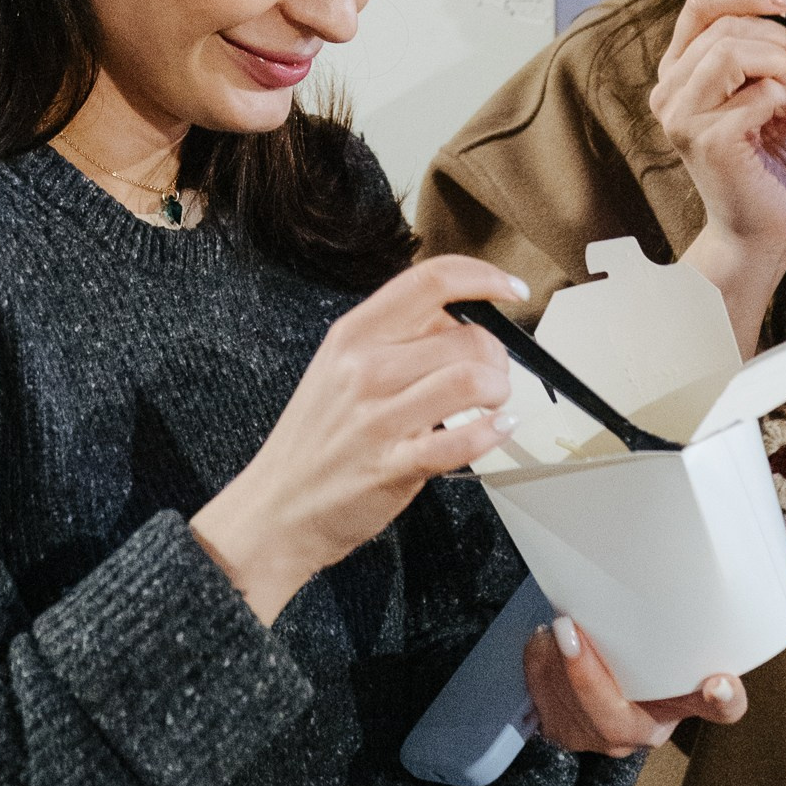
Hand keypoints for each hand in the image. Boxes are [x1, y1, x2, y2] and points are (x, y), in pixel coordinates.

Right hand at [194, 257, 526, 625]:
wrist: (274, 508)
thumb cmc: (315, 440)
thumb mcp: (338, 369)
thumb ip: (393, 340)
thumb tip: (457, 322)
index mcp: (353, 335)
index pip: (430, 280)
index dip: (483, 277)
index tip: (510, 291)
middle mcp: (364, 369)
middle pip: (464, 335)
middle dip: (497, 354)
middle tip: (494, 374)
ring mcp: (377, 418)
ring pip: (470, 380)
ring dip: (499, 390)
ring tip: (493, 402)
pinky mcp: (391, 466)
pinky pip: (461, 441)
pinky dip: (492, 433)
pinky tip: (497, 429)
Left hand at [522, 611, 747, 755]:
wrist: (595, 687)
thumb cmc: (651, 649)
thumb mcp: (684, 625)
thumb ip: (730, 588)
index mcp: (692, 698)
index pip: (723, 709)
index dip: (723, 699)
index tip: (717, 680)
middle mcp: (650, 728)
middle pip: (619, 717)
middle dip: (589, 679)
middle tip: (570, 631)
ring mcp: (605, 736)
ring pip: (573, 706)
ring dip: (556, 664)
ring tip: (553, 625)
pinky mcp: (566, 730)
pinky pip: (544, 696)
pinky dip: (539, 662)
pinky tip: (542, 640)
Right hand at [650, 0, 785, 349]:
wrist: (762, 223)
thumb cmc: (766, 159)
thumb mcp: (771, 79)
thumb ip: (762, 29)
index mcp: (680, 72)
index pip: (701, 6)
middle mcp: (670, 92)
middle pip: (723, 28)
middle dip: (776, 37)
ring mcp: (681, 117)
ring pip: (731, 53)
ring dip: (776, 64)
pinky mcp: (705, 140)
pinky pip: (756, 93)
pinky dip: (781, 100)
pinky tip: (778, 122)